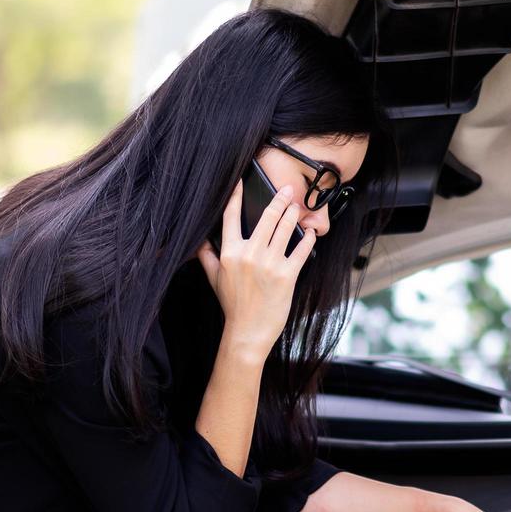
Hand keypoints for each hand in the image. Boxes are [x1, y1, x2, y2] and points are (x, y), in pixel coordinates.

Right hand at [197, 179, 315, 360]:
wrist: (248, 331)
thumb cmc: (232, 305)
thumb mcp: (214, 279)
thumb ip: (207, 257)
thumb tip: (200, 241)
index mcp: (229, 252)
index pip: (231, 217)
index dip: (236, 195)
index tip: (242, 180)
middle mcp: (249, 254)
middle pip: (266, 217)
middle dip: (279, 199)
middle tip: (288, 188)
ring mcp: (269, 264)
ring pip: (285, 229)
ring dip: (293, 214)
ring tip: (298, 206)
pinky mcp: (287, 275)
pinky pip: (301, 251)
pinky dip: (307, 239)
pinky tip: (310, 233)